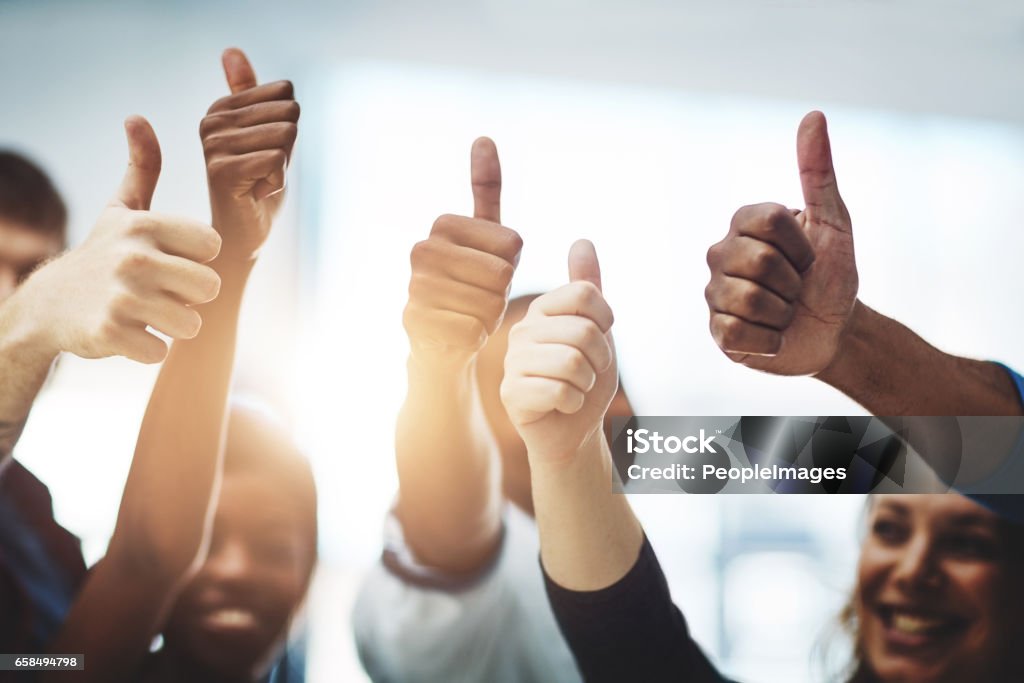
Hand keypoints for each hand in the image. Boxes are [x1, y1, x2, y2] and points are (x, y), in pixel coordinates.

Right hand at [19, 116, 221, 362]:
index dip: (198, 259)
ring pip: (191, 324)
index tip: (172, 259)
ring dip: (172, 325)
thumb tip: (137, 117)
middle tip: (160, 291)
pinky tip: (127, 332)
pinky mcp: (110, 333)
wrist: (47, 306)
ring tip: (145, 312)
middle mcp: (134, 257)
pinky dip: (148, 349)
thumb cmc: (101, 253)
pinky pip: (161, 351)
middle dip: (190, 297)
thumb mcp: (121, 209)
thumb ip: (142, 168)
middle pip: (210, 288)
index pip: (214, 247)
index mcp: (145, 225)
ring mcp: (122, 296)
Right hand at [200, 48, 298, 259]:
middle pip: (289, 114)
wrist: (243, 234)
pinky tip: (257, 193)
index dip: (288, 129)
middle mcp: (212, 121)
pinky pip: (277, 160)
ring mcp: (214, 145)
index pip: (286, 95)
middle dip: (288, 148)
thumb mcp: (263, 134)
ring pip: (285, 136)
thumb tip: (231, 50)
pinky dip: (278, 182)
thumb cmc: (258, 185)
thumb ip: (251, 94)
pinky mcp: (222, 169)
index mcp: (222, 108)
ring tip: (259, 182)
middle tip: (264, 171)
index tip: (265, 152)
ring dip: (283, 167)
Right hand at [402, 137, 522, 369]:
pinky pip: (474, 330)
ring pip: (489, 303)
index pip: (512, 244)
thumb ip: (485, 191)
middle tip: (480, 298)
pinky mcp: (415, 324)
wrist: (440, 340)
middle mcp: (422, 250)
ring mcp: (415, 287)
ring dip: (489, 316)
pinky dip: (476, 337)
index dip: (511, 265)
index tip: (488, 272)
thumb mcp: (485, 238)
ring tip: (468, 314)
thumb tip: (484, 136)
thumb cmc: (471, 285)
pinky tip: (459, 335)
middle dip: (501, 292)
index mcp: (443, 225)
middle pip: (502, 274)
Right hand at [501, 240, 616, 463]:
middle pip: (584, 331)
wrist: (573, 430)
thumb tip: (582, 241)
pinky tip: (561, 406)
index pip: (586, 295)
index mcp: (542, 309)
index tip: (600, 340)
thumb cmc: (584, 378)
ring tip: (574, 388)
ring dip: (586, 384)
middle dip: (599, 360)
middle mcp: (522, 330)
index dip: (606, 322)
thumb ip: (588, 287)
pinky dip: (573, 403)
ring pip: (573, 362)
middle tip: (587, 374)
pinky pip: (560, 391)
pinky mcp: (511, 393)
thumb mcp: (596, 329)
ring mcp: (513, 361)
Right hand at [705, 110, 857, 375]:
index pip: (769, 222)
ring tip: (785, 312)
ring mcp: (714, 294)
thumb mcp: (833, 222)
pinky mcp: (717, 332)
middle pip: (760, 262)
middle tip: (798, 288)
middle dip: (794, 281)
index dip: (801, 246)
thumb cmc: (832, 274)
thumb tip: (813, 115)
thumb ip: (818, 171)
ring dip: (783, 313)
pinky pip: (737, 333)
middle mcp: (720, 254)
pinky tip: (773, 336)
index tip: (809, 256)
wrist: (833, 331)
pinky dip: (768, 341)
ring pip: (748, 301)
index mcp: (743, 224)